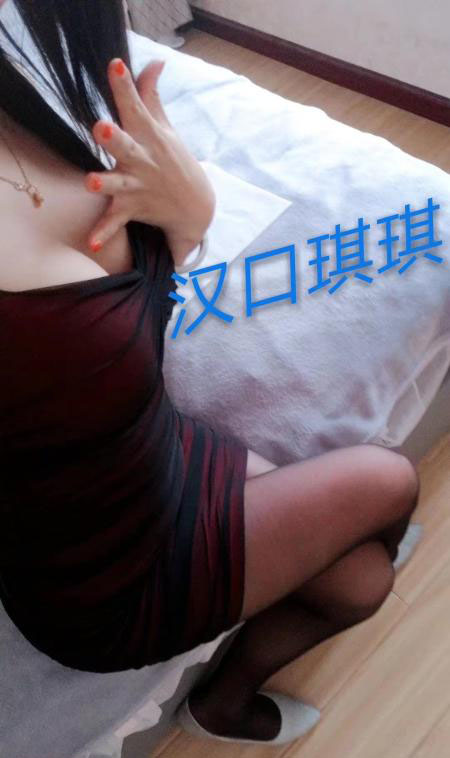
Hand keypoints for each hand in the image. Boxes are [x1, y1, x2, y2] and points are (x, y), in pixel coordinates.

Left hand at [84, 57, 215, 263]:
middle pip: (125, 146)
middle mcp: (142, 160)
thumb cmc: (174, 162)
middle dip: (114, 137)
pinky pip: (116, 222)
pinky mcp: (133, 209)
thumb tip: (154, 61)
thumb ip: (151, 95)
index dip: (125, 86)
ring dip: (106, 183)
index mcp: (149, 137)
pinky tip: (92, 241)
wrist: (197, 209)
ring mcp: (137, 186)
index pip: (135, 107)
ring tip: (91, 182)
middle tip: (101, 127)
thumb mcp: (165, 128)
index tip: (115, 65)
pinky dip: (105, 232)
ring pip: (118, 184)